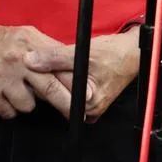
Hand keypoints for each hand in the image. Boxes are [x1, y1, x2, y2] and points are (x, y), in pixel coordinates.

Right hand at [0, 24, 80, 119]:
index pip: (58, 65)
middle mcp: (17, 60)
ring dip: (28, 102)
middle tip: (77, 115)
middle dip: (67, 105)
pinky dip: (10, 108)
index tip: (87, 94)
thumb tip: (70, 64)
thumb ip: (45, 48)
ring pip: (29, 105)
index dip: (75, 82)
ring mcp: (2, 78)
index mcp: (29, 42)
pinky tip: (5, 95)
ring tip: (19, 89)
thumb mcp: (23, 35)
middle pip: (50, 89)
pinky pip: (9, 112)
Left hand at [25, 31, 139, 121]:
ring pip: (63, 90)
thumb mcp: (82, 51)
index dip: (46, 70)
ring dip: (59, 75)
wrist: (132, 54)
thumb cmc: (113, 54)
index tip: (40, 58)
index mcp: (87, 101)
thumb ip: (54, 57)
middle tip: (52, 58)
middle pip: (57, 92)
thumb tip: (30, 60)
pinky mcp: (89, 102)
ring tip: (64, 61)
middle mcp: (88, 110)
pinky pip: (71, 91)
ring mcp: (89, 108)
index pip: (54, 87)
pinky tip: (69, 68)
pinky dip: (67, 79)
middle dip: (51, 74)